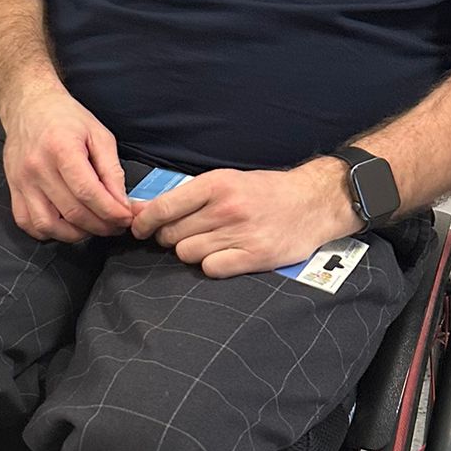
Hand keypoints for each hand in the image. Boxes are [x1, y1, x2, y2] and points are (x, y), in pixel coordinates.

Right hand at [0, 78, 132, 241]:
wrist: (29, 106)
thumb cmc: (66, 118)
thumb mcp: (99, 135)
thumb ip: (112, 170)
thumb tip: (121, 203)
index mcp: (61, 149)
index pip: (88, 192)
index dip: (111, 211)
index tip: (125, 218)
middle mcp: (38, 167)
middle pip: (72, 212)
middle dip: (101, 225)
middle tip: (115, 225)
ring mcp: (22, 181)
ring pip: (48, 225)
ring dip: (75, 234)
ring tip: (91, 227)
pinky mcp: (13, 189)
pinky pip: (28, 223)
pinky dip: (48, 232)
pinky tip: (64, 225)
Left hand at [129, 158, 357, 277]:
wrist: (313, 202)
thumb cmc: (263, 192)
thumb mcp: (226, 181)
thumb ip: (185, 197)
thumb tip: (138, 210)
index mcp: (216, 184)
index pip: (163, 208)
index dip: (144, 222)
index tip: (139, 229)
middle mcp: (226, 208)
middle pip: (171, 235)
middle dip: (170, 238)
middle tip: (185, 234)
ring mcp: (241, 234)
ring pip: (187, 253)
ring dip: (191, 251)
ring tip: (208, 243)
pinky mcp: (255, 256)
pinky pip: (210, 269)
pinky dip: (211, 265)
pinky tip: (223, 255)